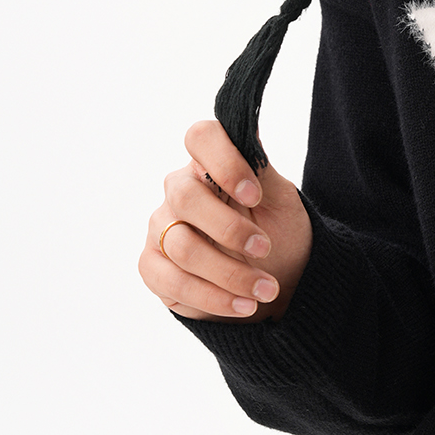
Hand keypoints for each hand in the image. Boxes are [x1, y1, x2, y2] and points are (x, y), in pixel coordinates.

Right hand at [139, 119, 312, 322]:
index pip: (200, 137)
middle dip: (230, 229)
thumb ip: (261, 169)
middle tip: (265, 248)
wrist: (278, 279)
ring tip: (266, 288)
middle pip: (186, 197)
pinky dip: (213, 297)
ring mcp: (161, 228)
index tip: (255, 194)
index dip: (224, 162)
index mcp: (210, 164)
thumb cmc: (279, 231)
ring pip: (182, 246)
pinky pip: (172, 282)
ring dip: (230, 273)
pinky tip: (243, 305)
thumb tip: (248, 129)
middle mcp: (179, 191)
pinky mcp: (153, 267)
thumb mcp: (281, 200)